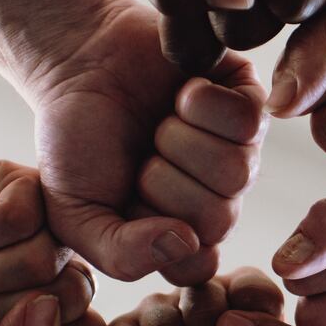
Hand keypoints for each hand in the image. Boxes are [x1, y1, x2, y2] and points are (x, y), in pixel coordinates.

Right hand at [21, 0, 265, 284]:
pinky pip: (246, 121)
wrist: (80, 61)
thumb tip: (186, 242)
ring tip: (158, 123)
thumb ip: (120, 254)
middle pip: (219, 220)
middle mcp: (219, 200)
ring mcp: (240, 153)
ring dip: (180, 140)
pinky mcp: (251, 104)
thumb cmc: (77, 141)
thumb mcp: (74, 214)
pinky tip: (180, 93)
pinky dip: (199, 103)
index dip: (155, 234)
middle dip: (163, 182)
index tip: (126, 201)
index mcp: (182, 234)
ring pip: (236, 171)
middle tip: (140, 155)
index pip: (197, 264)